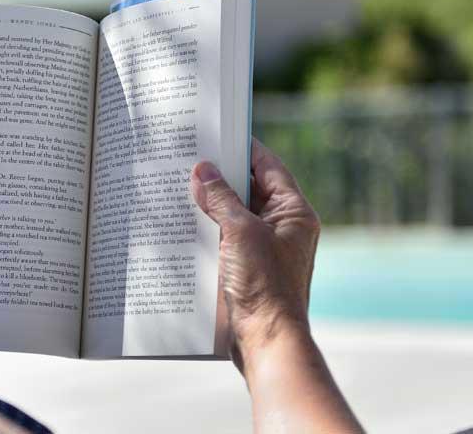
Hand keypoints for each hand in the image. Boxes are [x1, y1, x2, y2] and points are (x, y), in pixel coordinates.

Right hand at [190, 138, 317, 360]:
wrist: (266, 341)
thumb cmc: (264, 287)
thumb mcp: (240, 233)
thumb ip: (221, 198)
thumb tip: (202, 170)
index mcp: (294, 213)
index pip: (268, 166)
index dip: (243, 147)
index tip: (217, 131)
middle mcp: (282, 227)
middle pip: (249, 188)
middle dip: (220, 175)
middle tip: (189, 156)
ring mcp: (265, 247)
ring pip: (234, 213)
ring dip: (210, 203)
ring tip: (179, 184)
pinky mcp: (247, 267)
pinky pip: (226, 237)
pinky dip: (207, 227)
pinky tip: (182, 221)